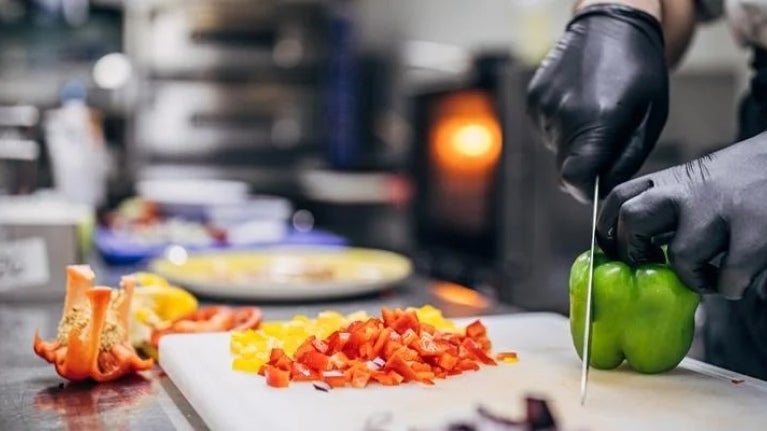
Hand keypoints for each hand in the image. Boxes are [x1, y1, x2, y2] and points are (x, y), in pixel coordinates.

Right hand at [526, 3, 668, 201]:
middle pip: (565, 167)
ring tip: (593, 112)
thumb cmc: (639, 68)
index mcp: (598, 121)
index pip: (576, 179)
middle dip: (584, 164)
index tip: (596, 187)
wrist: (611, 23)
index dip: (586, 190)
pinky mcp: (534, 99)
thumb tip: (604, 187)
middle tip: (604, 140)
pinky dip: (561, 125)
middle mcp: (565, 115)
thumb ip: (626, 158)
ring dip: (573, 141)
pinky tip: (578, 102)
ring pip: (556, 148)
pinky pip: (546, 130)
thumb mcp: (650, 116)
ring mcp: (544, 106)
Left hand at [597, 133, 766, 299]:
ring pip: (682, 256)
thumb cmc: (752, 179)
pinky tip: (739, 279)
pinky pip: (728, 276)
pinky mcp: (756, 231)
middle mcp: (691, 191)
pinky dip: (730, 288)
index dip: (607, 228)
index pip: (619, 197)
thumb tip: (643, 249)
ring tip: (711, 277)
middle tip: (654, 265)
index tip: (616, 251)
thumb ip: (675, 205)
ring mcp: (722, 209)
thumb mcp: (705, 181)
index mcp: (676, 179)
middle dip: (634, 250)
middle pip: (632, 218)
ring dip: (694, 278)